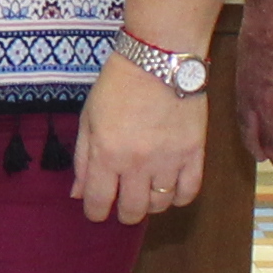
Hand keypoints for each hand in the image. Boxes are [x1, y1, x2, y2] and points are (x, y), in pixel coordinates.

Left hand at [75, 59, 205, 225]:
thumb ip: (82, 158)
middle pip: (132, 211)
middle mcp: (137, 163)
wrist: (159, 58)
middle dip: (124, 213)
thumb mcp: (88, 117)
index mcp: (106, 154)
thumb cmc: (118, 84)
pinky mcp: (194, 153)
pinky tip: (171, 188)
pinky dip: (179, 197)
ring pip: (160, 204)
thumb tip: (78, 193)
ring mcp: (168, 160)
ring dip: (151, 204)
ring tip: (147, 190)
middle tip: (124, 203)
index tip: (97, 209)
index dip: (95, 212)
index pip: (98, 202)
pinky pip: (189, 191)